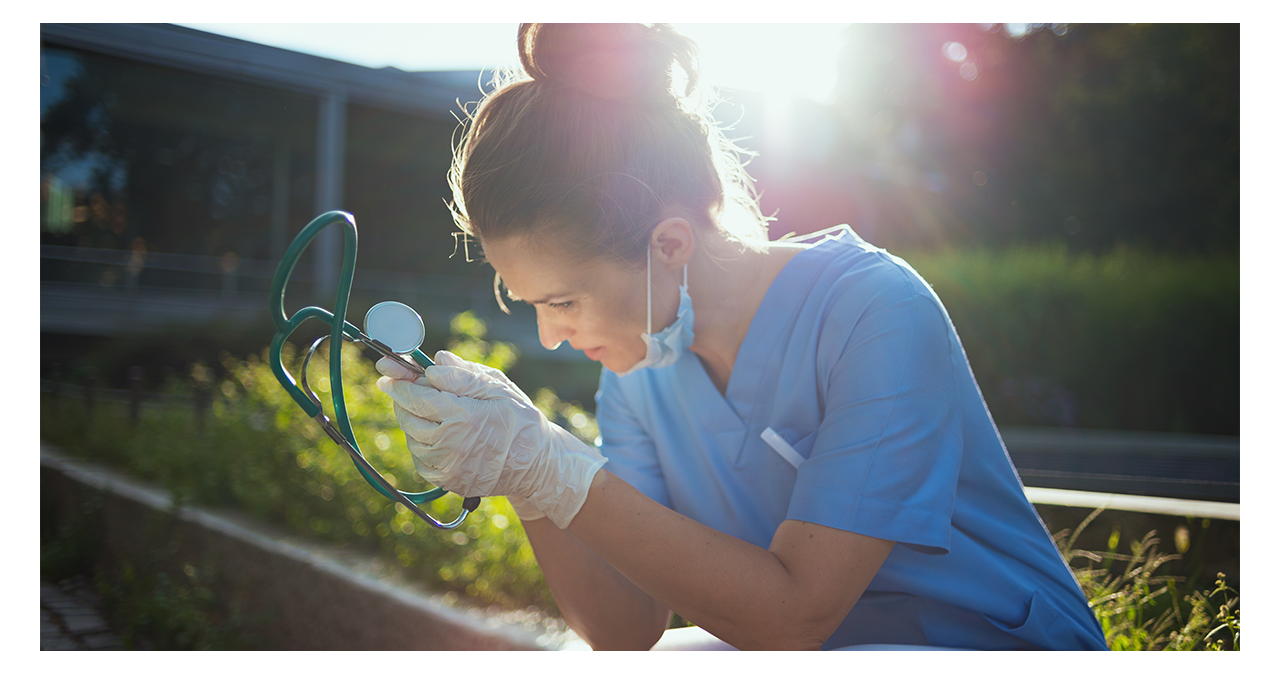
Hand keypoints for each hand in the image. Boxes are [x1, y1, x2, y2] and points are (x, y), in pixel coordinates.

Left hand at [376, 351, 606, 528]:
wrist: (535, 464)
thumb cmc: (519, 420)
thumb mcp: (498, 388)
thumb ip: (464, 375)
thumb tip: (435, 361)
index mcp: (463, 416)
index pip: (417, 396)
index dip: (399, 381)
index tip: (385, 370)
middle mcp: (450, 444)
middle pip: (408, 416)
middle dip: (402, 398)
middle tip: (402, 385)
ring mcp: (446, 466)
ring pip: (411, 437)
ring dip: (412, 420)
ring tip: (429, 410)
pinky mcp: (446, 481)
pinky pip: (420, 458)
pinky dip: (421, 442)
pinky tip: (437, 433)